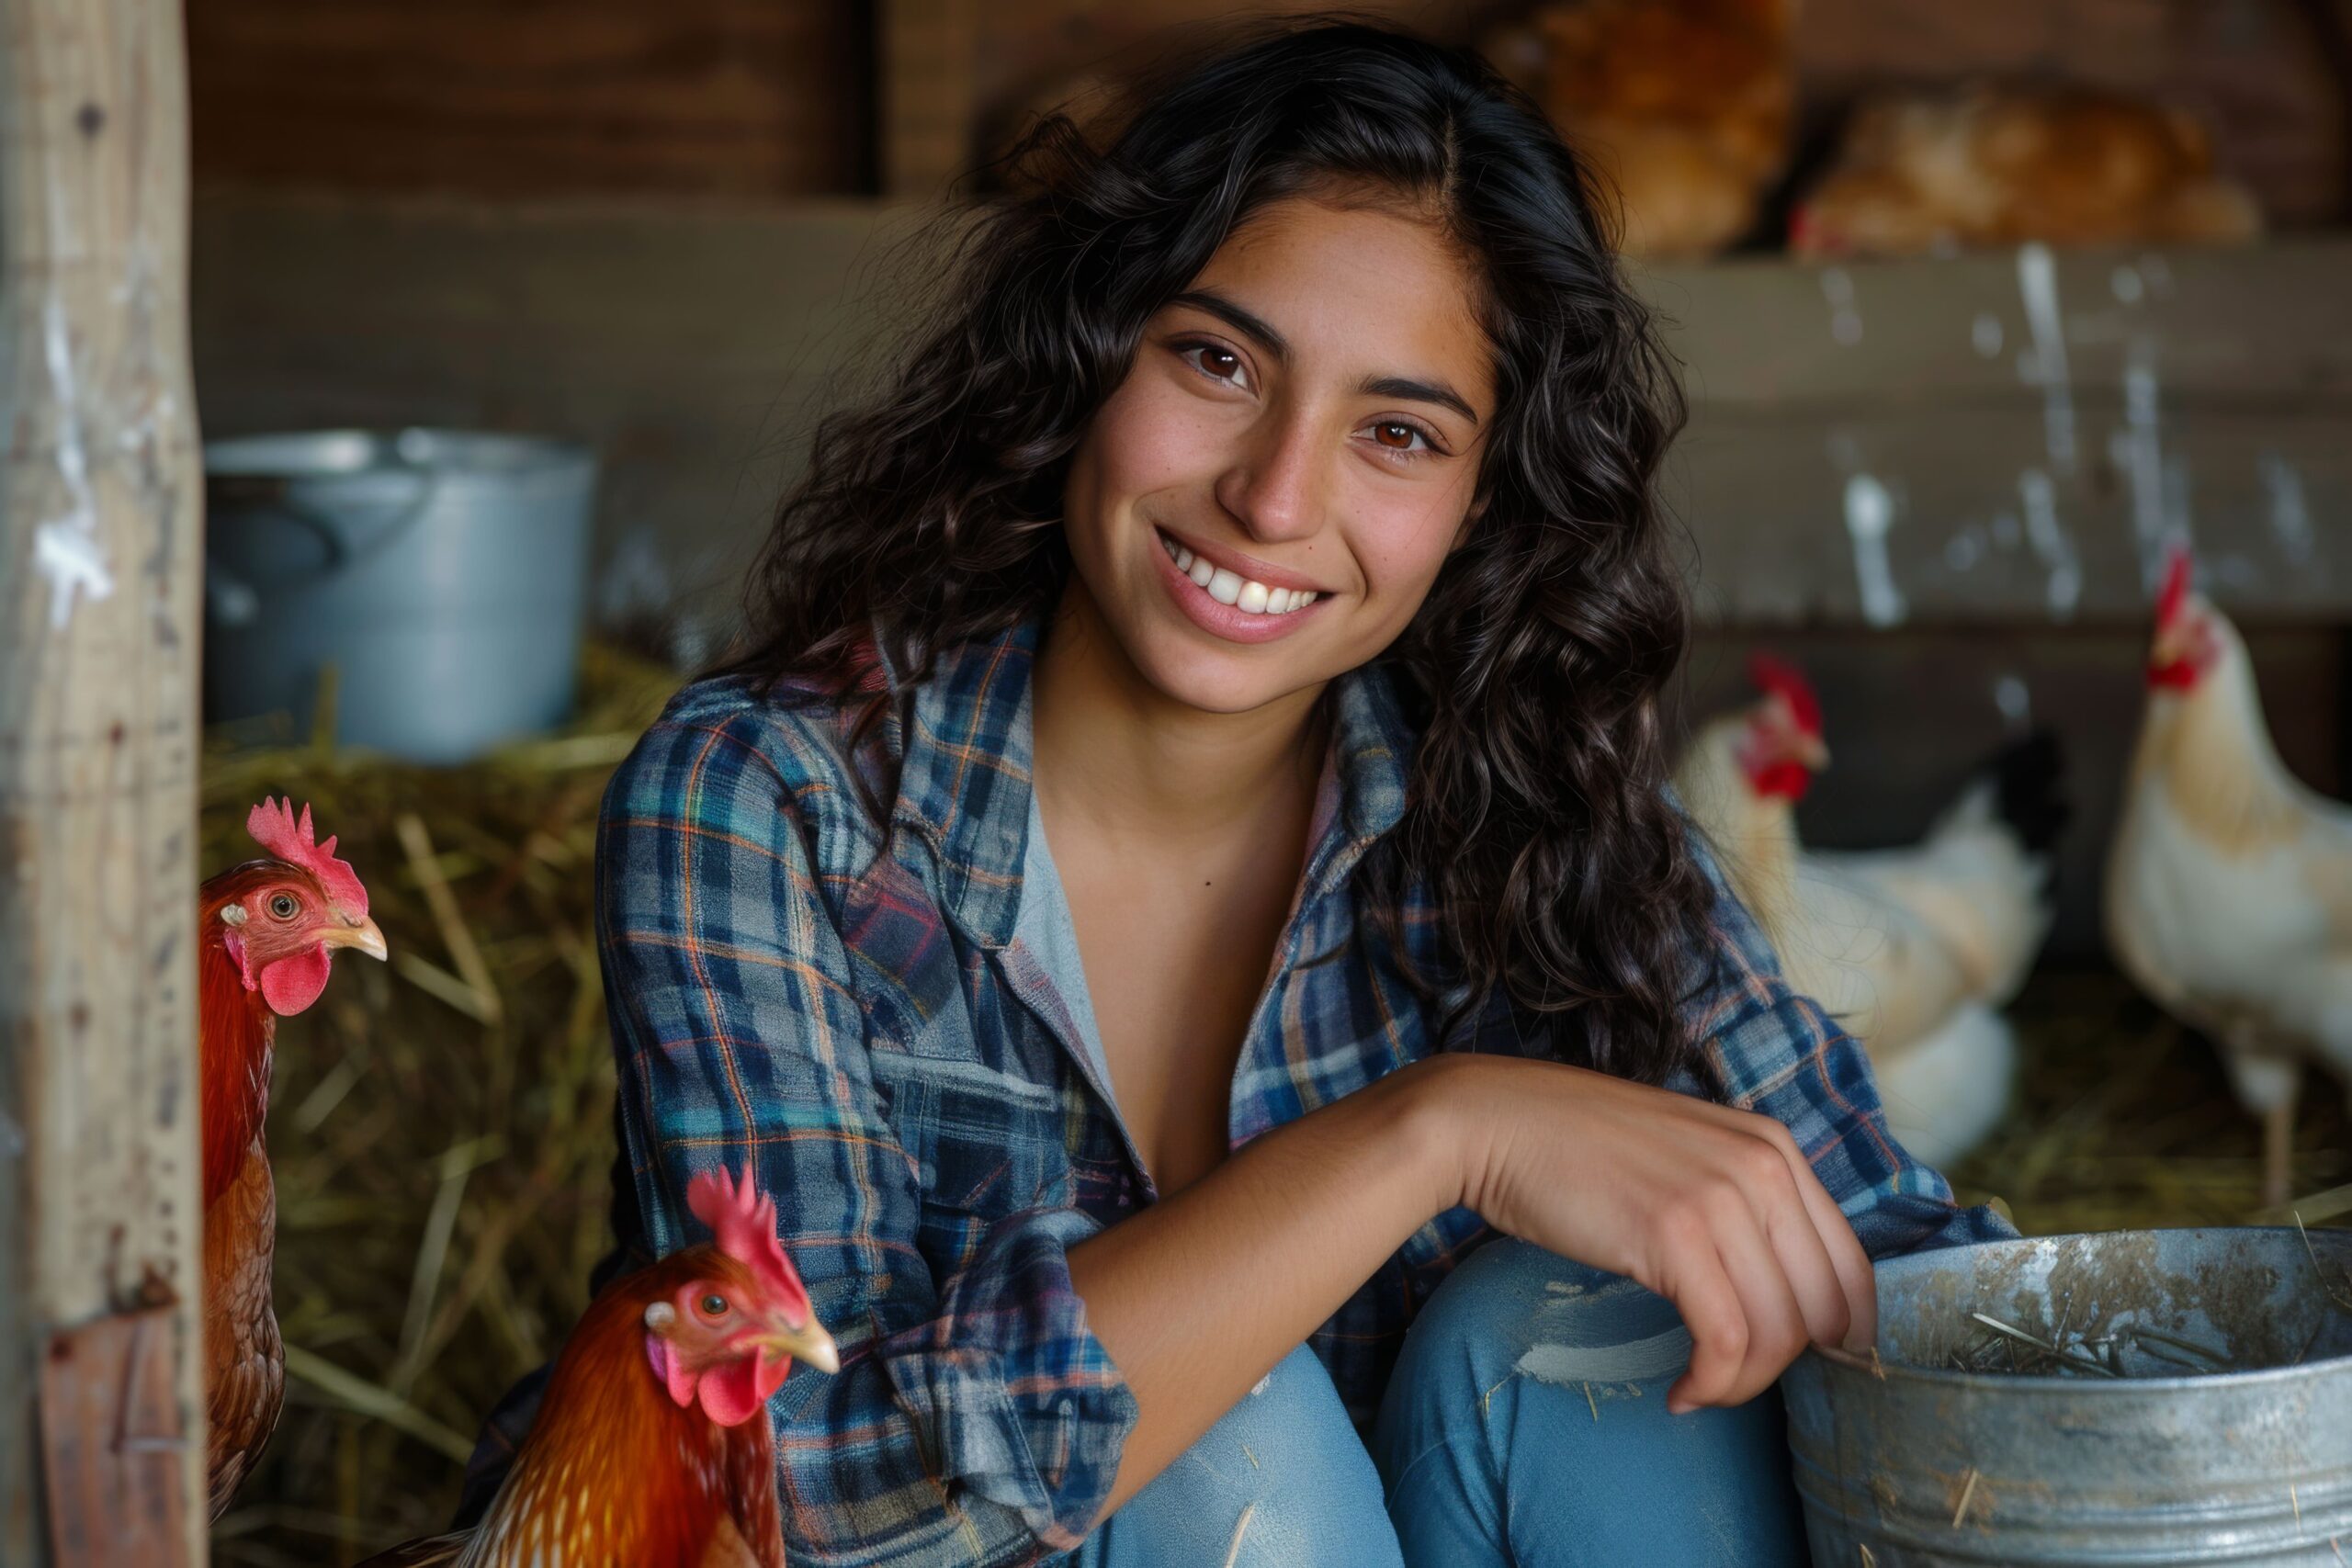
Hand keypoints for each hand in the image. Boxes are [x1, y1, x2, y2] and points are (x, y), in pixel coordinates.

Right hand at [1421, 1054, 1875, 1413]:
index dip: (1837, 1335)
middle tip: (1732, 1378)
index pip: (1852, 1267)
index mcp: (1773, 1148)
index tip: (1795, 1365)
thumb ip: (1740, 1204)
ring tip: (1699, 1388)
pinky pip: (1725, 1341)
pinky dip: (1712, 1383)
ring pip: (1778, 1333)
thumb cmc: (1575, 1145)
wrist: (1496, 1121)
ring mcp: (1720, 1199)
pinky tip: (1681, 1391)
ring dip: (1742, 1384)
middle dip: (1785, 1366)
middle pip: (1825, 1308)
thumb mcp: (1686, 1157)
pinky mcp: (1673, 1236)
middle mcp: (1763, 1167)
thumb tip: (1778, 1293)